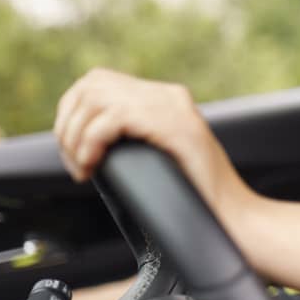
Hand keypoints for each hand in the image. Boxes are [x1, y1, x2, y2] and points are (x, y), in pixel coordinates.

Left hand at [54, 68, 249, 216]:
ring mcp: (173, 108)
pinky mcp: (174, 124)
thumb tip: (80, 141)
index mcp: (166, 100)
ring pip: (97, 97)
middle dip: (68, 123)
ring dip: (77, 135)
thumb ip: (129, 139)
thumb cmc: (194, 201)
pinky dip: (91, 142)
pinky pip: (113, 118)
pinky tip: (94, 166)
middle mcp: (169, 96)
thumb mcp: (155, 158)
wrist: (231, 217)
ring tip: (84, 167)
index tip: (72, 150)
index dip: (72, 111)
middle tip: (76, 163)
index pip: (100, 81)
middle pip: (93, 84)